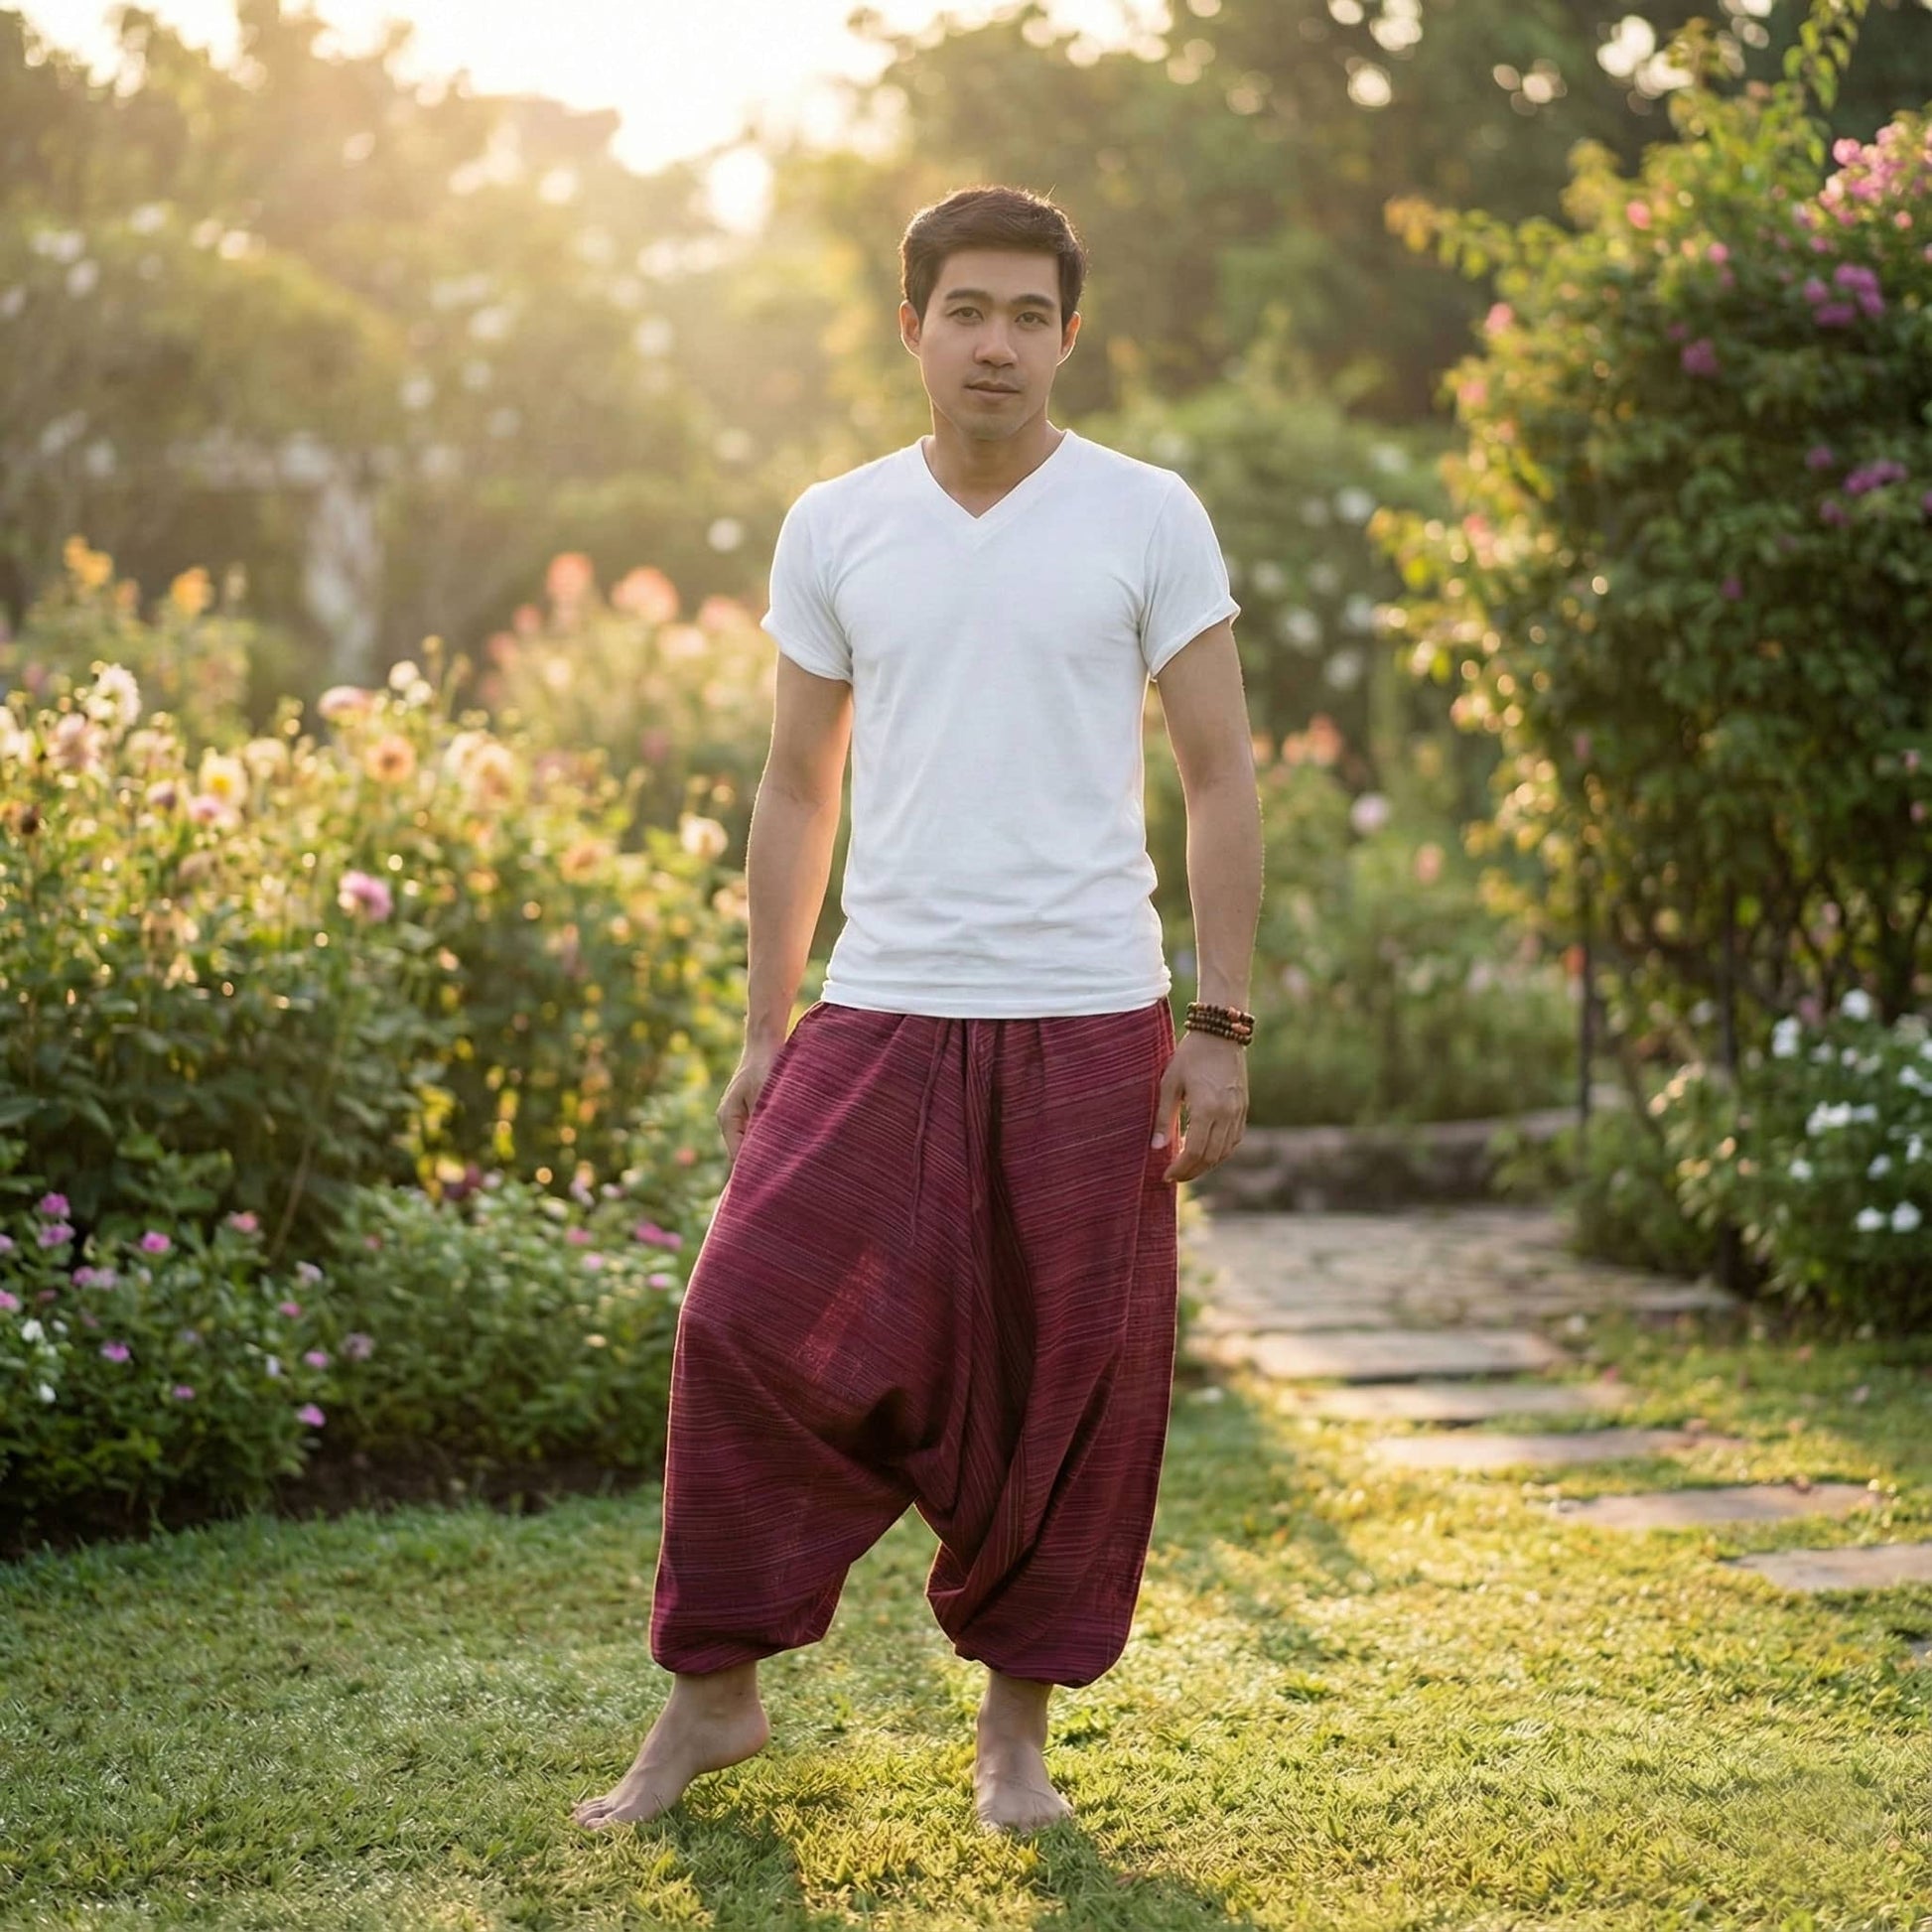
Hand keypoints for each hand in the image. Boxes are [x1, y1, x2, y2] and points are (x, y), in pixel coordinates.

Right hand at [717, 1039, 783, 1169]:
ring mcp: (738, 1115)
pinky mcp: (749, 1109)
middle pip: (742, 1152)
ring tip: (783, 1166)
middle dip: (759, 1163)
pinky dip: (767, 1138)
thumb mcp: (767, 1094)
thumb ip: (765, 1122)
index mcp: (728, 1118)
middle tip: (779, 1181)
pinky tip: (784, 1145)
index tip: (769, 1184)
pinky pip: (756, 1131)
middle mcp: (729, 1119)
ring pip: (750, 1142)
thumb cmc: (767, 1065)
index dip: (752, 1171)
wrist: (765, 1041)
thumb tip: (769, 1150)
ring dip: (765, 1150)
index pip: (737, 1156)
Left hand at [1152, 1029, 1248, 1183]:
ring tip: (1187, 1167)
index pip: (1194, 1152)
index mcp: (1206, 1109)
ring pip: (1224, 1152)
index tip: (1166, 1175)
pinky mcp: (1243, 1108)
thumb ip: (1164, 1118)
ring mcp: (1238, 1112)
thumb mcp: (1170, 1084)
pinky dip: (1220, 1152)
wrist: (1220, 1034)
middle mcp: (1226, 1114)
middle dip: (1191, 1171)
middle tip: (1174, 1176)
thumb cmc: (1190, 1056)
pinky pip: (1234, 1140)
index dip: (1180, 1168)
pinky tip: (1206, 1153)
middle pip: (1210, 1157)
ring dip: (1206, 1165)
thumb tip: (1156, 1148)